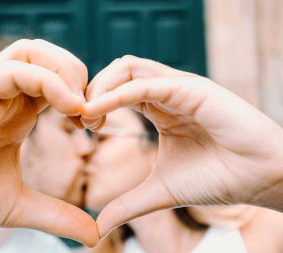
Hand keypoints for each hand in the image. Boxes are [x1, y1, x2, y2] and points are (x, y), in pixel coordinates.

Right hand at [0, 39, 97, 246]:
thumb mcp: (18, 207)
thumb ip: (57, 216)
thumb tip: (94, 236)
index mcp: (18, 116)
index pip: (58, 83)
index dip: (86, 97)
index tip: (97, 126)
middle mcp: (6, 99)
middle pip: (49, 57)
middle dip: (80, 76)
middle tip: (92, 112)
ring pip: (32, 52)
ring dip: (66, 71)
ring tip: (79, 106)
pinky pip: (15, 70)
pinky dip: (48, 81)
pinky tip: (67, 106)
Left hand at [82, 55, 282, 236]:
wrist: (259, 179)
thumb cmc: (216, 178)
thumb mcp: (160, 191)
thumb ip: (128, 204)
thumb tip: (100, 227)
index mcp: (160, 107)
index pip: (116, 89)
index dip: (93, 104)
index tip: (80, 127)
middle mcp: (167, 91)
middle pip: (116, 72)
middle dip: (91, 91)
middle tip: (81, 120)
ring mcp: (179, 86)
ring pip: (127, 68)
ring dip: (100, 88)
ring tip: (88, 116)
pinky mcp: (191, 88)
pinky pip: (145, 83)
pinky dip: (116, 94)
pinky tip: (98, 112)